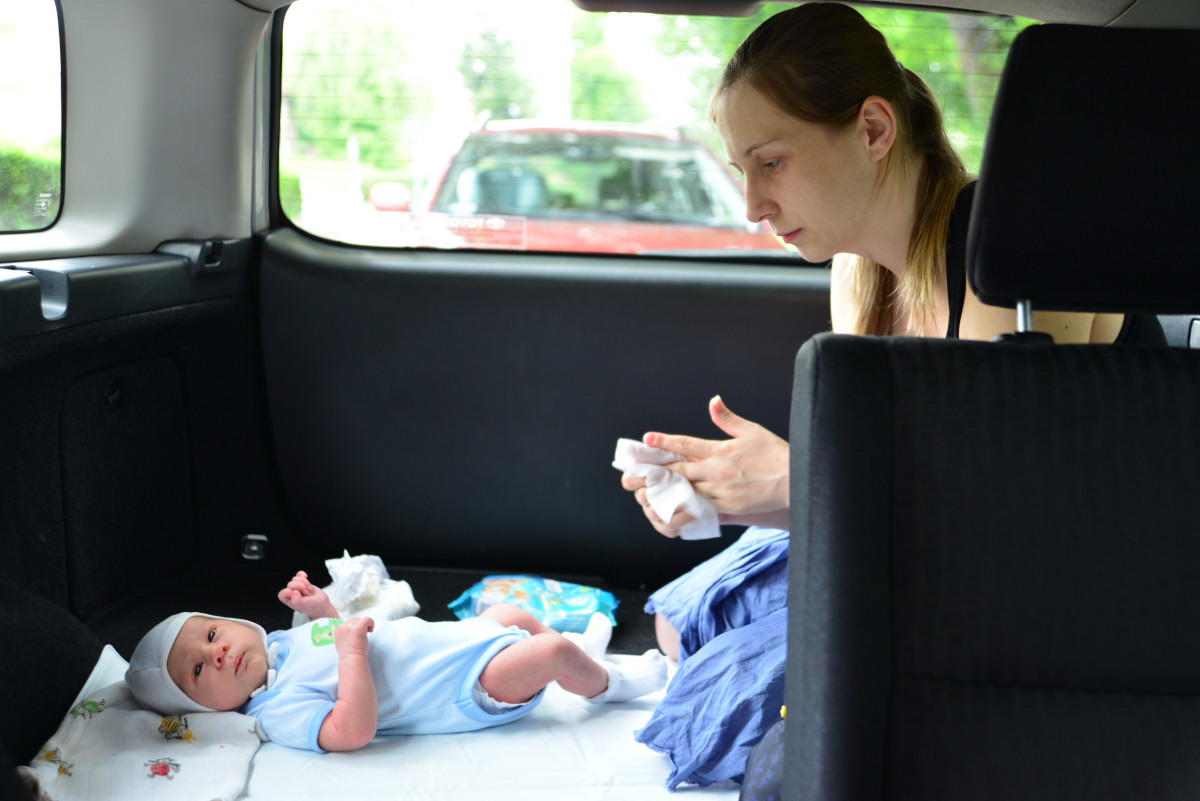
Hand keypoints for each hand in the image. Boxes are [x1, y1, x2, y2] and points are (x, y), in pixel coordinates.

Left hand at [277, 570, 338, 619]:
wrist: (321, 603)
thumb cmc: (312, 607)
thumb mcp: (304, 606)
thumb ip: (296, 601)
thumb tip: (293, 592)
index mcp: (288, 600)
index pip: (282, 594)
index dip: (289, 592)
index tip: (298, 594)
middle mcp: (290, 593)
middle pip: (290, 584)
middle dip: (300, 587)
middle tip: (306, 593)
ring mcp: (296, 587)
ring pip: (295, 579)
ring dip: (304, 582)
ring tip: (308, 590)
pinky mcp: (302, 582)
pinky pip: (299, 574)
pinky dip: (302, 575)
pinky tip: (306, 577)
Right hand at [334, 616, 374, 659]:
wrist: (351, 660)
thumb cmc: (349, 654)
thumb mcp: (343, 642)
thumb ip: (346, 635)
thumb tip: (354, 631)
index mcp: (338, 630)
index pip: (349, 623)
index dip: (355, 628)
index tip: (357, 637)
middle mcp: (342, 626)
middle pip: (355, 620)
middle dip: (360, 627)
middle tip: (362, 637)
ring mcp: (350, 626)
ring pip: (361, 619)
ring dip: (365, 627)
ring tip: (365, 636)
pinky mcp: (358, 627)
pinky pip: (367, 619)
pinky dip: (371, 623)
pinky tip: (371, 631)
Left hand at [621, 396, 789, 536]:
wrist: (796, 481)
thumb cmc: (775, 454)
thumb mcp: (752, 431)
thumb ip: (727, 418)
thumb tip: (713, 401)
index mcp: (720, 450)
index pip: (686, 443)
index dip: (665, 441)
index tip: (647, 439)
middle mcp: (716, 471)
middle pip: (678, 470)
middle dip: (653, 472)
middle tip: (631, 475)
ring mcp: (721, 491)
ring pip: (684, 492)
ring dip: (663, 494)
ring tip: (643, 495)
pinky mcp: (728, 508)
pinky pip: (699, 511)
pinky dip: (683, 512)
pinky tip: (669, 513)